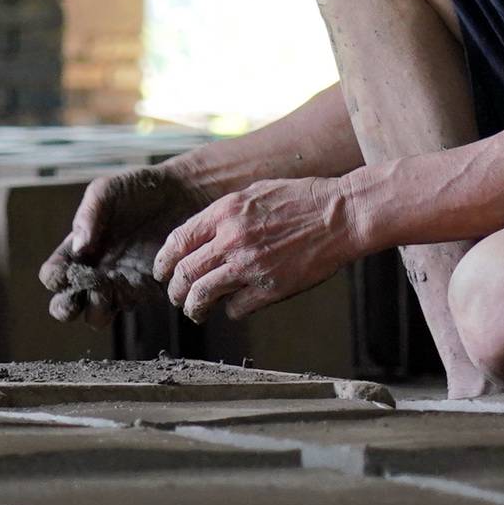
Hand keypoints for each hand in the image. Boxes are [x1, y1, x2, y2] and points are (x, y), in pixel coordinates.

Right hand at [41, 163, 198, 320]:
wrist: (180, 194)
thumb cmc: (137, 189)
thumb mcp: (105, 191)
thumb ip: (87, 215)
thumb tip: (79, 248)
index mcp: (76, 249)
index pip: (53, 275)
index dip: (54, 278)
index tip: (64, 272)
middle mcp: (93, 271)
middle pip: (66, 306)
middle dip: (66, 308)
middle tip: (79, 295)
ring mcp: (118, 284)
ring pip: (96, 316)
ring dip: (96, 308)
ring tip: (108, 287)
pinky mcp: (144, 290)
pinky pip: (129, 308)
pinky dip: (126, 302)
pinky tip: (135, 281)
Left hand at [154, 177, 361, 325]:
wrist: (341, 215)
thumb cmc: (302, 200)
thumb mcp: (254, 193)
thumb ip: (225, 214)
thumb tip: (201, 235)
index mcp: (225, 212)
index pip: (179, 241)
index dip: (164, 261)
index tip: (162, 271)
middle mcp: (232, 239)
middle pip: (185, 273)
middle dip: (175, 290)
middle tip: (176, 296)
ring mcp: (250, 266)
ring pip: (203, 295)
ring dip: (194, 307)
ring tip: (195, 311)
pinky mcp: (270, 288)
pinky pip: (236, 308)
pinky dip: (231, 310)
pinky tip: (235, 305)